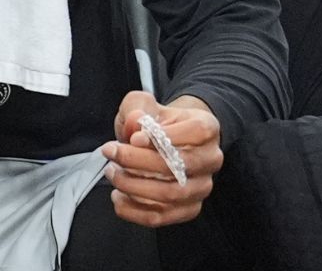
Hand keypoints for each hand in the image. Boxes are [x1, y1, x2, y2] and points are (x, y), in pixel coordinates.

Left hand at [102, 92, 222, 226]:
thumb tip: (136, 123)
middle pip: (179, 166)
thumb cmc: (156, 123)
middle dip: (137, 161)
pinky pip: (161, 216)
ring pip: (170, 194)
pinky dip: (134, 210)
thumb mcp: (143, 105)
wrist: (165, 141)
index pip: (195, 132)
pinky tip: (118, 196)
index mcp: (207, 128)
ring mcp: (201, 187)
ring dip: (133, 185)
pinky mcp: (188, 209)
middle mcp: (210, 159)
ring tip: (112, 172)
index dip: (163, 136)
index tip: (134, 137)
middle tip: (111, 152)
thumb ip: (137, 107)